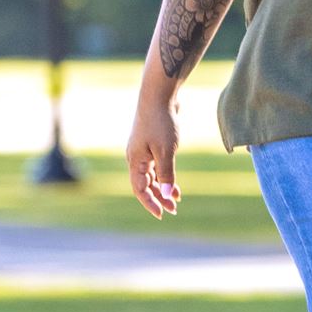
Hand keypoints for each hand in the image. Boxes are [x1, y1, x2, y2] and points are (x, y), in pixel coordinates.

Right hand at [127, 93, 182, 218]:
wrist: (159, 97)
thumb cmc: (161, 123)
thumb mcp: (165, 151)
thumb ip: (166, 173)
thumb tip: (165, 194)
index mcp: (135, 161)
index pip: (140, 189)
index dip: (150, 203)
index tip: (162, 214)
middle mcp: (136, 158)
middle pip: (145, 184)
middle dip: (158, 198)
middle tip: (173, 210)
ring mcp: (143, 151)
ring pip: (152, 176)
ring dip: (163, 187)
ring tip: (176, 199)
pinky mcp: (152, 144)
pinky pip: (156, 166)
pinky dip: (165, 175)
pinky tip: (174, 183)